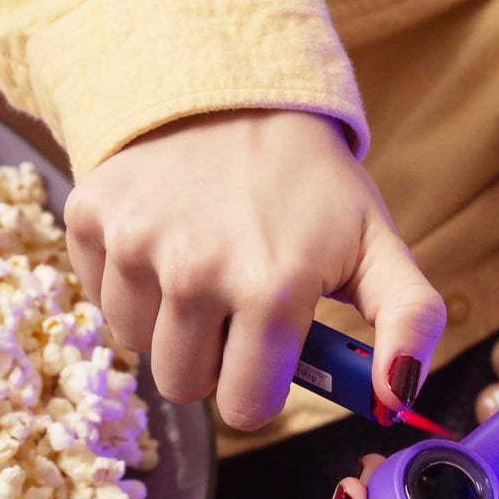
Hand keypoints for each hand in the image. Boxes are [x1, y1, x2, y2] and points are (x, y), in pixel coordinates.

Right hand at [63, 109, 445, 430]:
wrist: (237, 89)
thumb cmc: (314, 186)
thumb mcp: (379, 248)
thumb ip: (409, 325)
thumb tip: (399, 398)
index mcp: (272, 290)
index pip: (246, 408)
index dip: (260, 386)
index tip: (270, 348)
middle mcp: (195, 272)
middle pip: (184, 387)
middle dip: (212, 360)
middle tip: (237, 303)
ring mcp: (134, 244)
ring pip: (138, 345)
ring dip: (169, 322)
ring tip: (203, 265)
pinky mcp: (89, 218)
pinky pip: (99, 298)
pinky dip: (130, 283)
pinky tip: (165, 240)